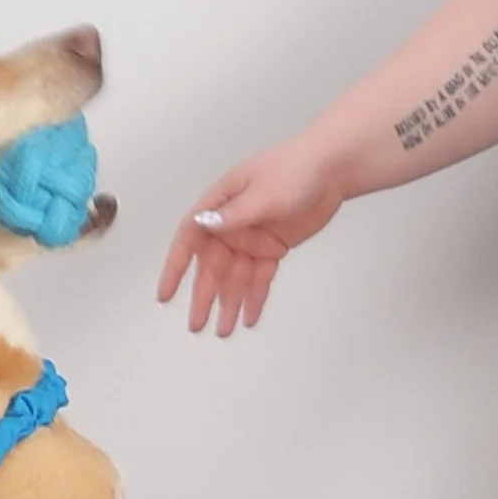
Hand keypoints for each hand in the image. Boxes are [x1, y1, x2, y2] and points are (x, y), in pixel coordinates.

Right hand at [156, 139, 343, 335]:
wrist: (331, 169)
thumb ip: (234, 214)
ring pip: (235, 277)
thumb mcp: (263, 192)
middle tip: (197, 324)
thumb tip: (205, 224)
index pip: (190, 238)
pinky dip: (255, 297)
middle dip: (204, 296)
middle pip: (212, 266)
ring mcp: (252, 238)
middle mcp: (231, 224)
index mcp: (220, 204)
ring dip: (229, 303)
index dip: (175, 268)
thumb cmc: (295, 168)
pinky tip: (249, 317)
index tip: (166, 293)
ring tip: (224, 330)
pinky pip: (259, 277)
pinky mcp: (272, 248)